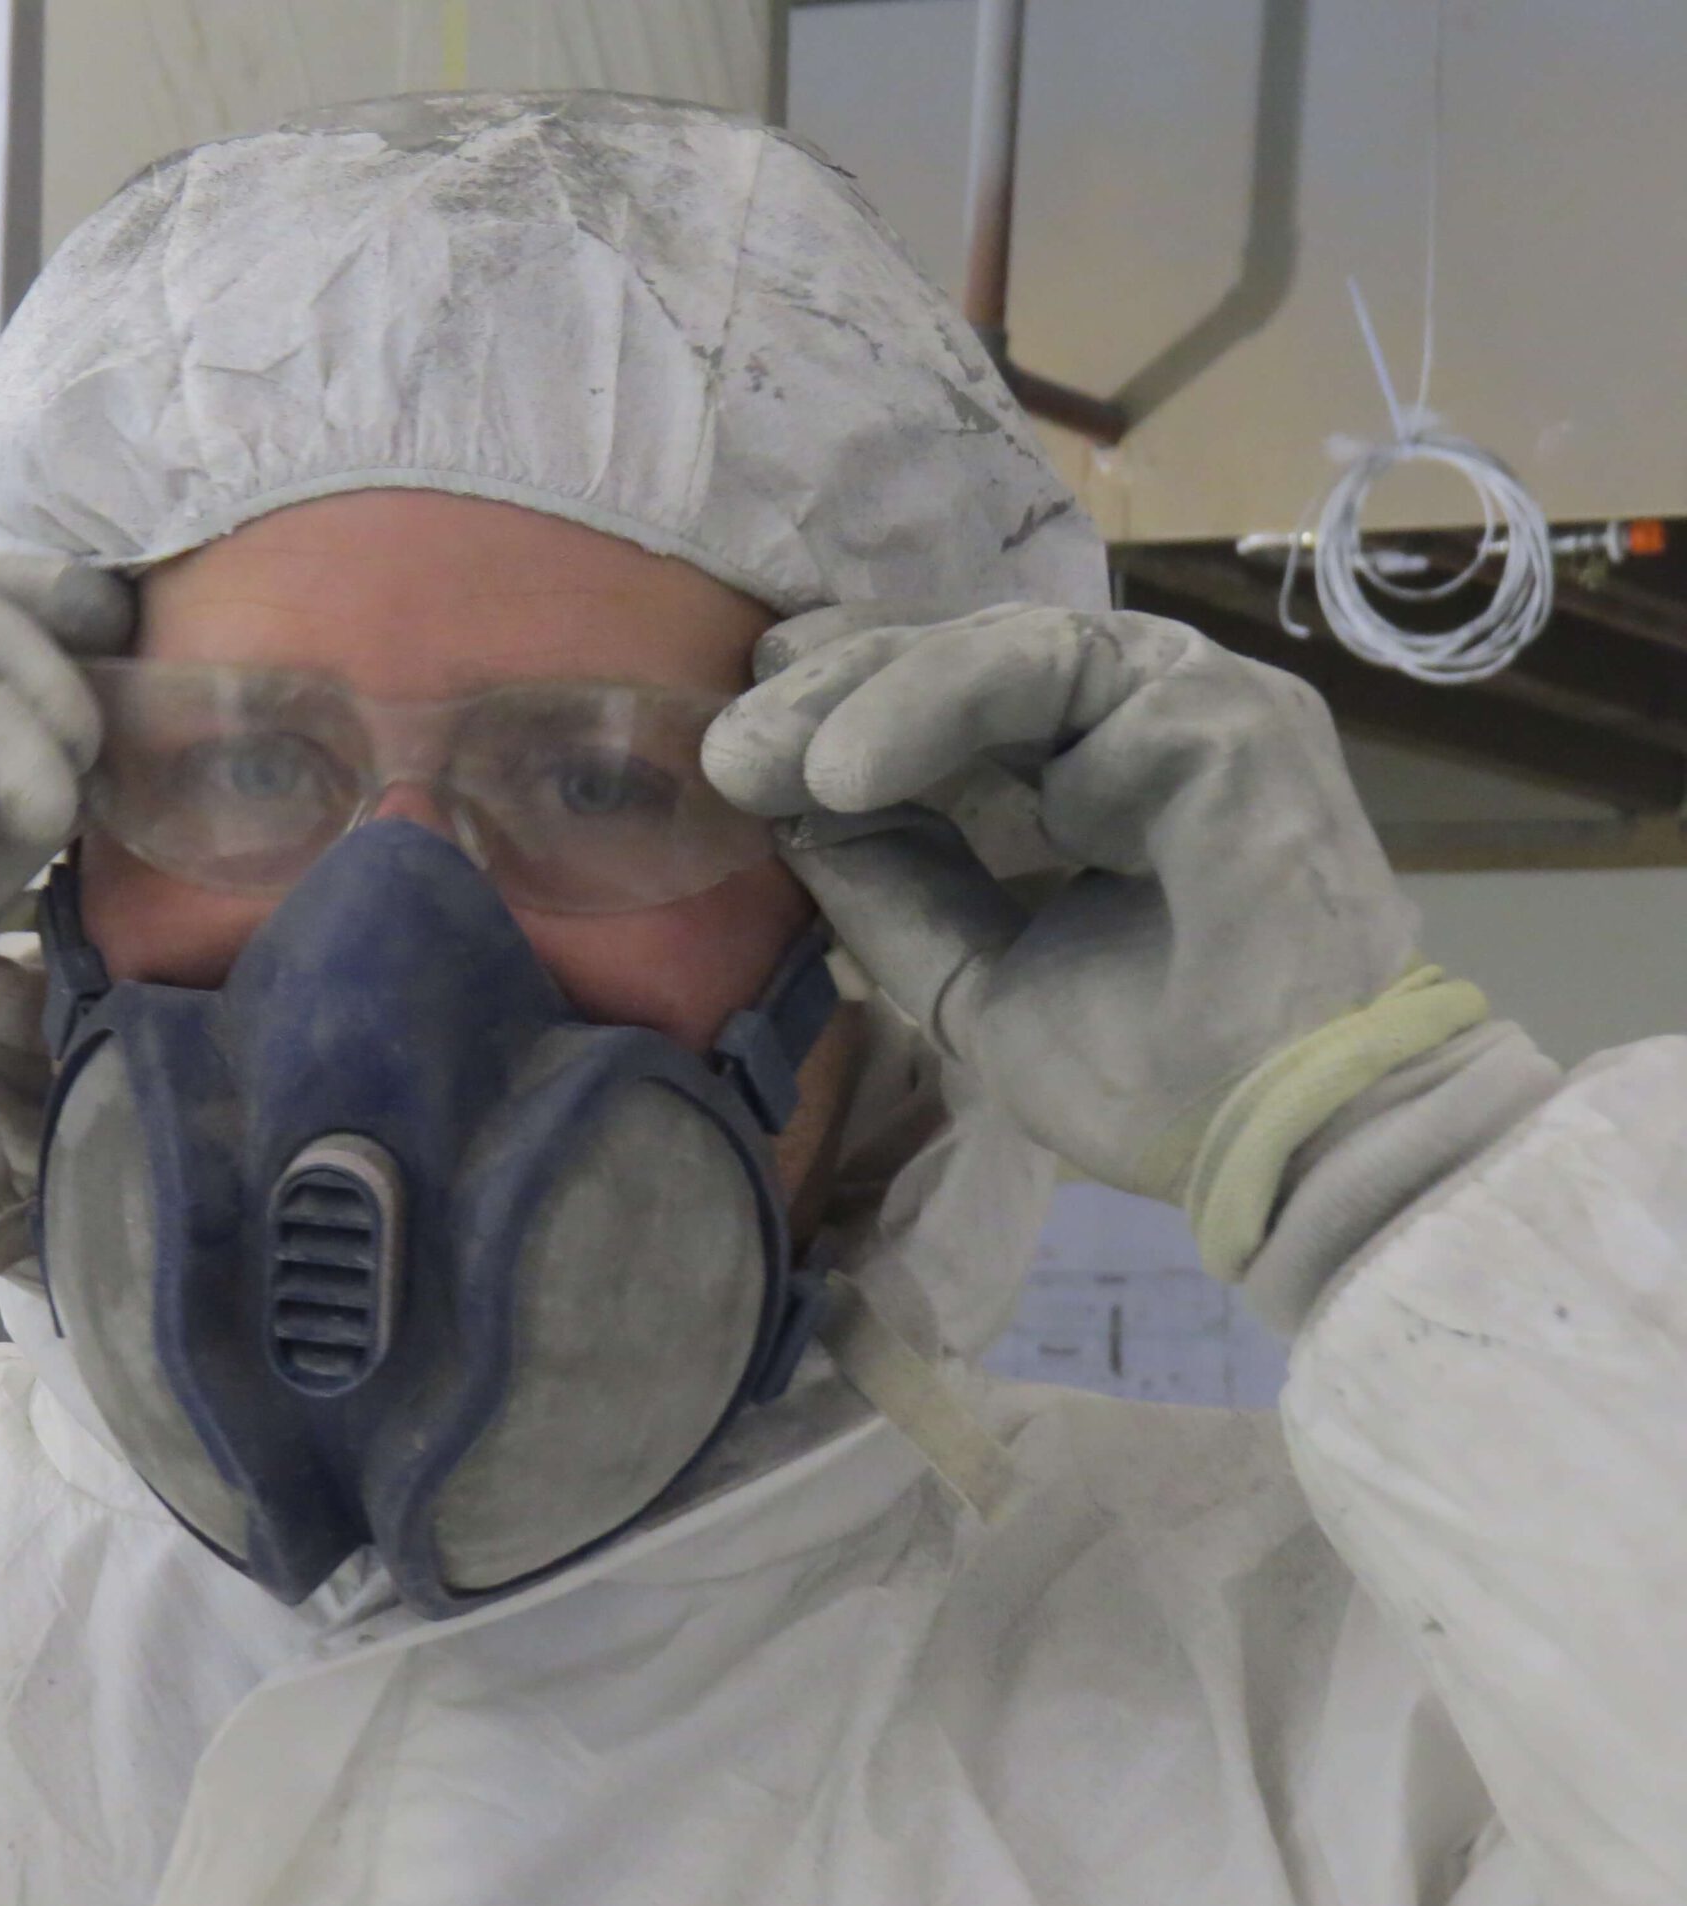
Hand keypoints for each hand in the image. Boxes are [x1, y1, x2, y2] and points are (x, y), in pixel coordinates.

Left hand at [702, 603, 1424, 1212]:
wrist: (1291, 1147)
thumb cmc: (1161, 1080)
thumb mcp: (976, 977)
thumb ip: (896, 888)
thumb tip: (789, 811)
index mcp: (1096, 777)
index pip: (954, 701)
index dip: (845, 703)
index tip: (739, 739)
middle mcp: (1146, 722)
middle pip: (963, 661)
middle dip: (829, 692)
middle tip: (722, 746)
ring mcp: (1191, 705)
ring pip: (999, 649)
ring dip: (865, 695)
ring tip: (765, 759)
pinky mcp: (1219, 711)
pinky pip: (1054, 672)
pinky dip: (937, 706)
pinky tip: (849, 770)